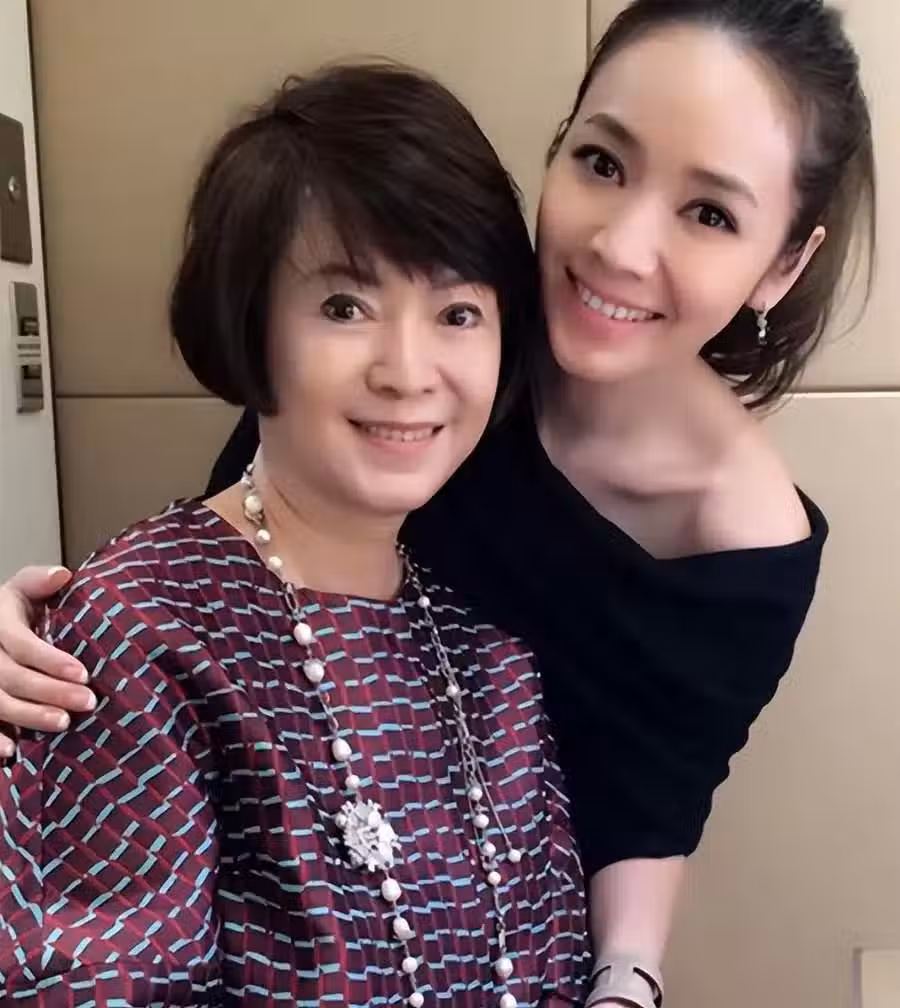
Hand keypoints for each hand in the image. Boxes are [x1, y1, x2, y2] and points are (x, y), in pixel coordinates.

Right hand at [0, 565, 94, 754]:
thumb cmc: (15, 608)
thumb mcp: (24, 589)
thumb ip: (39, 582)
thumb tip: (62, 574)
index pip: (22, 645)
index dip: (51, 661)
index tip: (84, 674)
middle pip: (12, 677)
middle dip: (50, 692)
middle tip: (88, 702)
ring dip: (29, 716)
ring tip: (63, 723)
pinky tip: (10, 752)